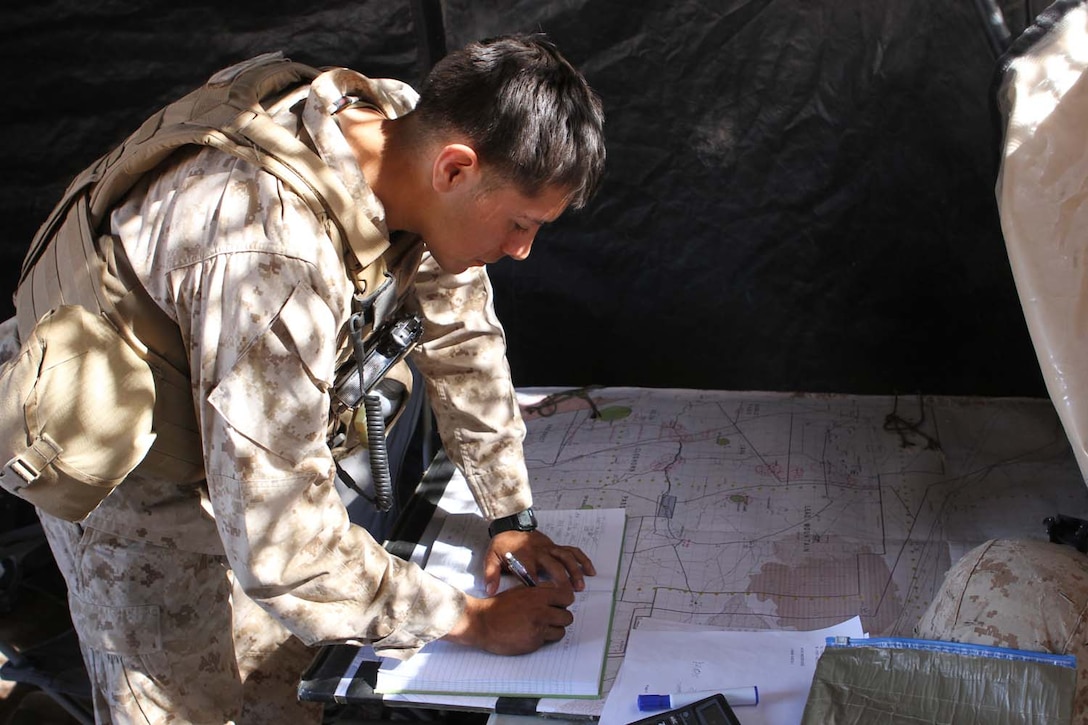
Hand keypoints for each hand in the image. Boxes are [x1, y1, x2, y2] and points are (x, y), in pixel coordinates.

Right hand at [442, 585, 575, 654]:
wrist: (482, 622)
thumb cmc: (499, 606)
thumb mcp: (521, 590)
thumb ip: (540, 591)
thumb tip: (556, 592)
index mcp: (538, 595)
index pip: (567, 597)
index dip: (564, 601)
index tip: (559, 604)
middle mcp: (541, 611)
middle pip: (568, 617)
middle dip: (560, 617)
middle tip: (551, 617)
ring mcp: (538, 628)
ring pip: (561, 631)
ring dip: (554, 629)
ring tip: (542, 627)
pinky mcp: (533, 643)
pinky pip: (548, 641)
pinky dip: (543, 638)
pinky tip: (531, 633)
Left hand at [483, 530, 595, 594]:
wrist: (510, 525)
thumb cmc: (502, 545)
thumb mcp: (491, 558)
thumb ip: (491, 574)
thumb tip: (490, 591)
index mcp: (524, 556)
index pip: (531, 573)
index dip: (537, 587)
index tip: (543, 600)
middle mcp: (539, 551)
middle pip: (553, 566)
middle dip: (561, 581)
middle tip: (567, 597)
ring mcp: (549, 548)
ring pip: (566, 558)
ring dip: (574, 572)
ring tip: (580, 586)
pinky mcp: (555, 546)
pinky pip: (572, 551)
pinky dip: (582, 560)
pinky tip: (590, 571)